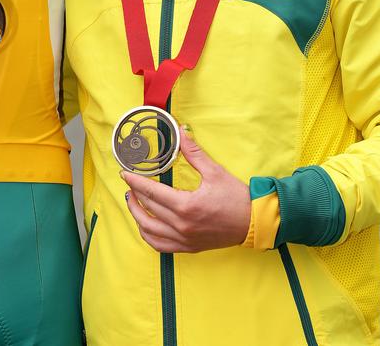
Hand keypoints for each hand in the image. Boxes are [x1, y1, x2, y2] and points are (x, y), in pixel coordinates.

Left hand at [122, 129, 250, 253]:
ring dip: (137, 216)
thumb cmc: (236, 197)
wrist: (254, 222)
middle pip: (147, 210)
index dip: (135, 181)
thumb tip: (181, 132)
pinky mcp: (189, 247)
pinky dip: (148, 235)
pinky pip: (160, 245)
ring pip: (149, 231)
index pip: (151, 192)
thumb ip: (194, 152)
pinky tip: (145, 224)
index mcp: (186, 206)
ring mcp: (184, 239)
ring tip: (132, 201)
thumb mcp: (214, 171)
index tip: (124, 173)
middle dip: (133, 194)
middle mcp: (182, 226)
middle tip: (129, 183)